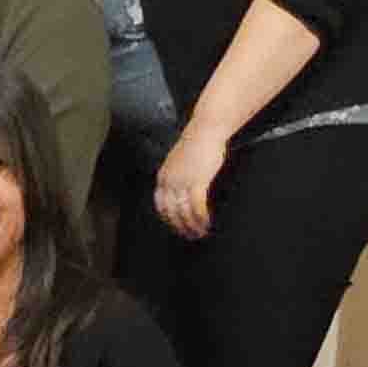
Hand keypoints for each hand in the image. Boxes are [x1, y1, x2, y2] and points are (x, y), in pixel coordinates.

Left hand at [152, 126, 225, 240]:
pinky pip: (197, 206)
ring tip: (200, 233)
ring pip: (184, 212)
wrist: (206, 130)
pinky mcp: (198, 181)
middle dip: (181, 227)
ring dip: (192, 226)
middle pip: (172, 212)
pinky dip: (201, 217)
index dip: (168, 220)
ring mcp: (182, 181)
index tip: (177, 228)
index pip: (161, 205)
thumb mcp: (178, 163)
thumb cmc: (196, 144)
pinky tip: (207, 223)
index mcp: (163, 177)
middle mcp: (169, 181)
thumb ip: (176, 178)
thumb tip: (180, 195)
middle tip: (190, 236)